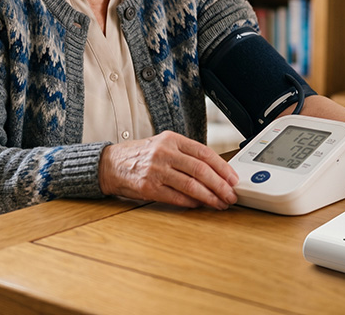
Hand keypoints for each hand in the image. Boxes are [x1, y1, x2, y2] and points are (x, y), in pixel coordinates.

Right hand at [98, 131, 238, 209]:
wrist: (110, 164)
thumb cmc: (141, 156)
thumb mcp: (163, 145)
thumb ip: (186, 155)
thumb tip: (216, 172)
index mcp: (171, 139)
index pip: (204, 153)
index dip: (223, 168)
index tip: (233, 179)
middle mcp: (164, 153)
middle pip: (201, 170)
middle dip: (220, 185)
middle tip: (231, 195)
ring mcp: (156, 170)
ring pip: (191, 185)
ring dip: (210, 198)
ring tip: (220, 204)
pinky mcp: (148, 187)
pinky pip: (176, 197)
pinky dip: (191, 203)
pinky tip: (200, 205)